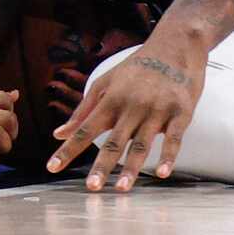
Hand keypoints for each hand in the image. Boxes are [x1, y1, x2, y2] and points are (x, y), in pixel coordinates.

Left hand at [47, 31, 205, 191]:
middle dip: (101, 165)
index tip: (52, 167)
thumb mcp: (106, 83)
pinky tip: (162, 173)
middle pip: (114, 141)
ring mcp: (157, 109)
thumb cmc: (137, 68)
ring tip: (121, 188)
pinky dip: (168, 156)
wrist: (175, 45)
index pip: (85, 128)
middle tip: (91, 188)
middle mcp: (131, 105)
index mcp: (111, 99)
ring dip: (132, 168)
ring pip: (141, 143)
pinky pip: (174, 138)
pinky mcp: (181, 112)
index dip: (68, 149)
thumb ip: (83, 110)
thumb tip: (59, 134)